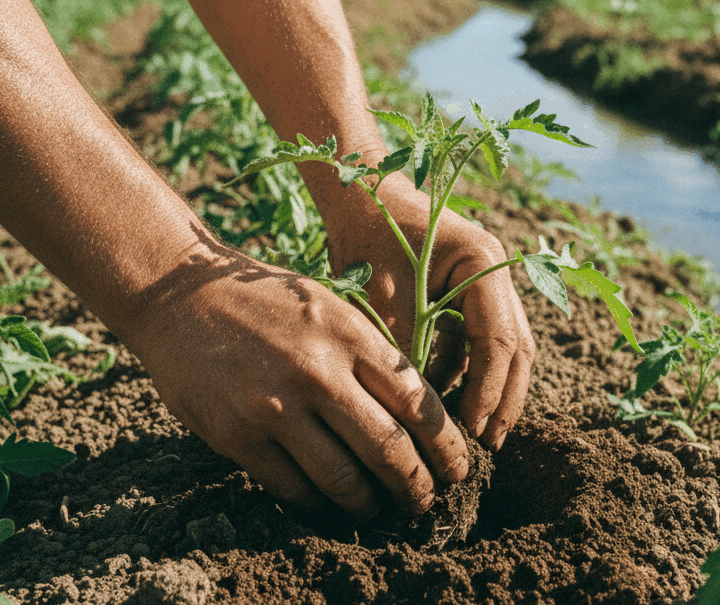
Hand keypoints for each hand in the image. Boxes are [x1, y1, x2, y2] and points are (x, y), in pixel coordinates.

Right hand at [122, 238, 468, 516]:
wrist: (179, 295)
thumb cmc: (265, 300)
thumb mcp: (329, 306)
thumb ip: (370, 353)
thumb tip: (418, 412)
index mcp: (349, 335)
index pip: (418, 403)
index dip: (446, 445)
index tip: (458, 467)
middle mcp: (317, 371)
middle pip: (388, 447)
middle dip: (417, 485)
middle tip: (427, 501)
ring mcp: (274, 406)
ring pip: (342, 478)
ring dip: (370, 502)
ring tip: (381, 508)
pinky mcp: (236, 434)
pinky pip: (292, 487)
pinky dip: (318, 503)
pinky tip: (330, 504)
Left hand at [326, 173, 535, 451]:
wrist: (360, 195)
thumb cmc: (367, 235)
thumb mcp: (383, 296)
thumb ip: (408, 350)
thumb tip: (421, 414)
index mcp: (483, 262)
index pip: (498, 340)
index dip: (488, 391)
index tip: (472, 432)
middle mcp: (496, 271)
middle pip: (514, 347)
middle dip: (503, 398)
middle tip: (488, 444)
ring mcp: (486, 282)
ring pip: (500, 348)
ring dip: (489, 389)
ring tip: (474, 434)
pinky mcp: (467, 295)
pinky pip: (475, 342)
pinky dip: (466, 373)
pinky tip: (450, 404)